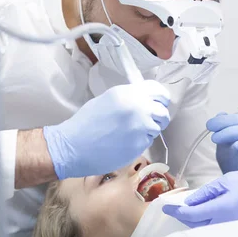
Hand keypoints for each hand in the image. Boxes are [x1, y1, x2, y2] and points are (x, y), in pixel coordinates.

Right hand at [43, 80, 169, 178]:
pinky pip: (148, 141)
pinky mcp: (140, 145)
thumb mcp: (109, 99)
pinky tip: (125, 142)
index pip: (158, 91)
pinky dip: (140, 142)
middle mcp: (139, 107)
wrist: (74, 145)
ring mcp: (141, 127)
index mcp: (130, 93)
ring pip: (157, 127)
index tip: (159, 103)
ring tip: (130, 133)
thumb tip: (145, 99)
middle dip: (159, 116)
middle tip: (150, 120)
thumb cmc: (87, 122)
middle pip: (163, 111)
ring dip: (149, 130)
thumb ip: (129, 97)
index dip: (161, 98)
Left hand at [163, 168, 237, 227]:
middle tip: (172, 206)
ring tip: (185, 208)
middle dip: (182, 215)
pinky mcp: (237, 229)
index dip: (175, 210)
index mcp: (222, 209)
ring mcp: (232, 228)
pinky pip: (214, 227)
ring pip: (203, 227)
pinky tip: (202, 213)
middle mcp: (225, 223)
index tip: (165, 205)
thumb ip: (207, 192)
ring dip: (193, 219)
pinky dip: (205, 221)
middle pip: (194, 223)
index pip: (190, 213)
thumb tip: (189, 201)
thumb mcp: (228, 181)